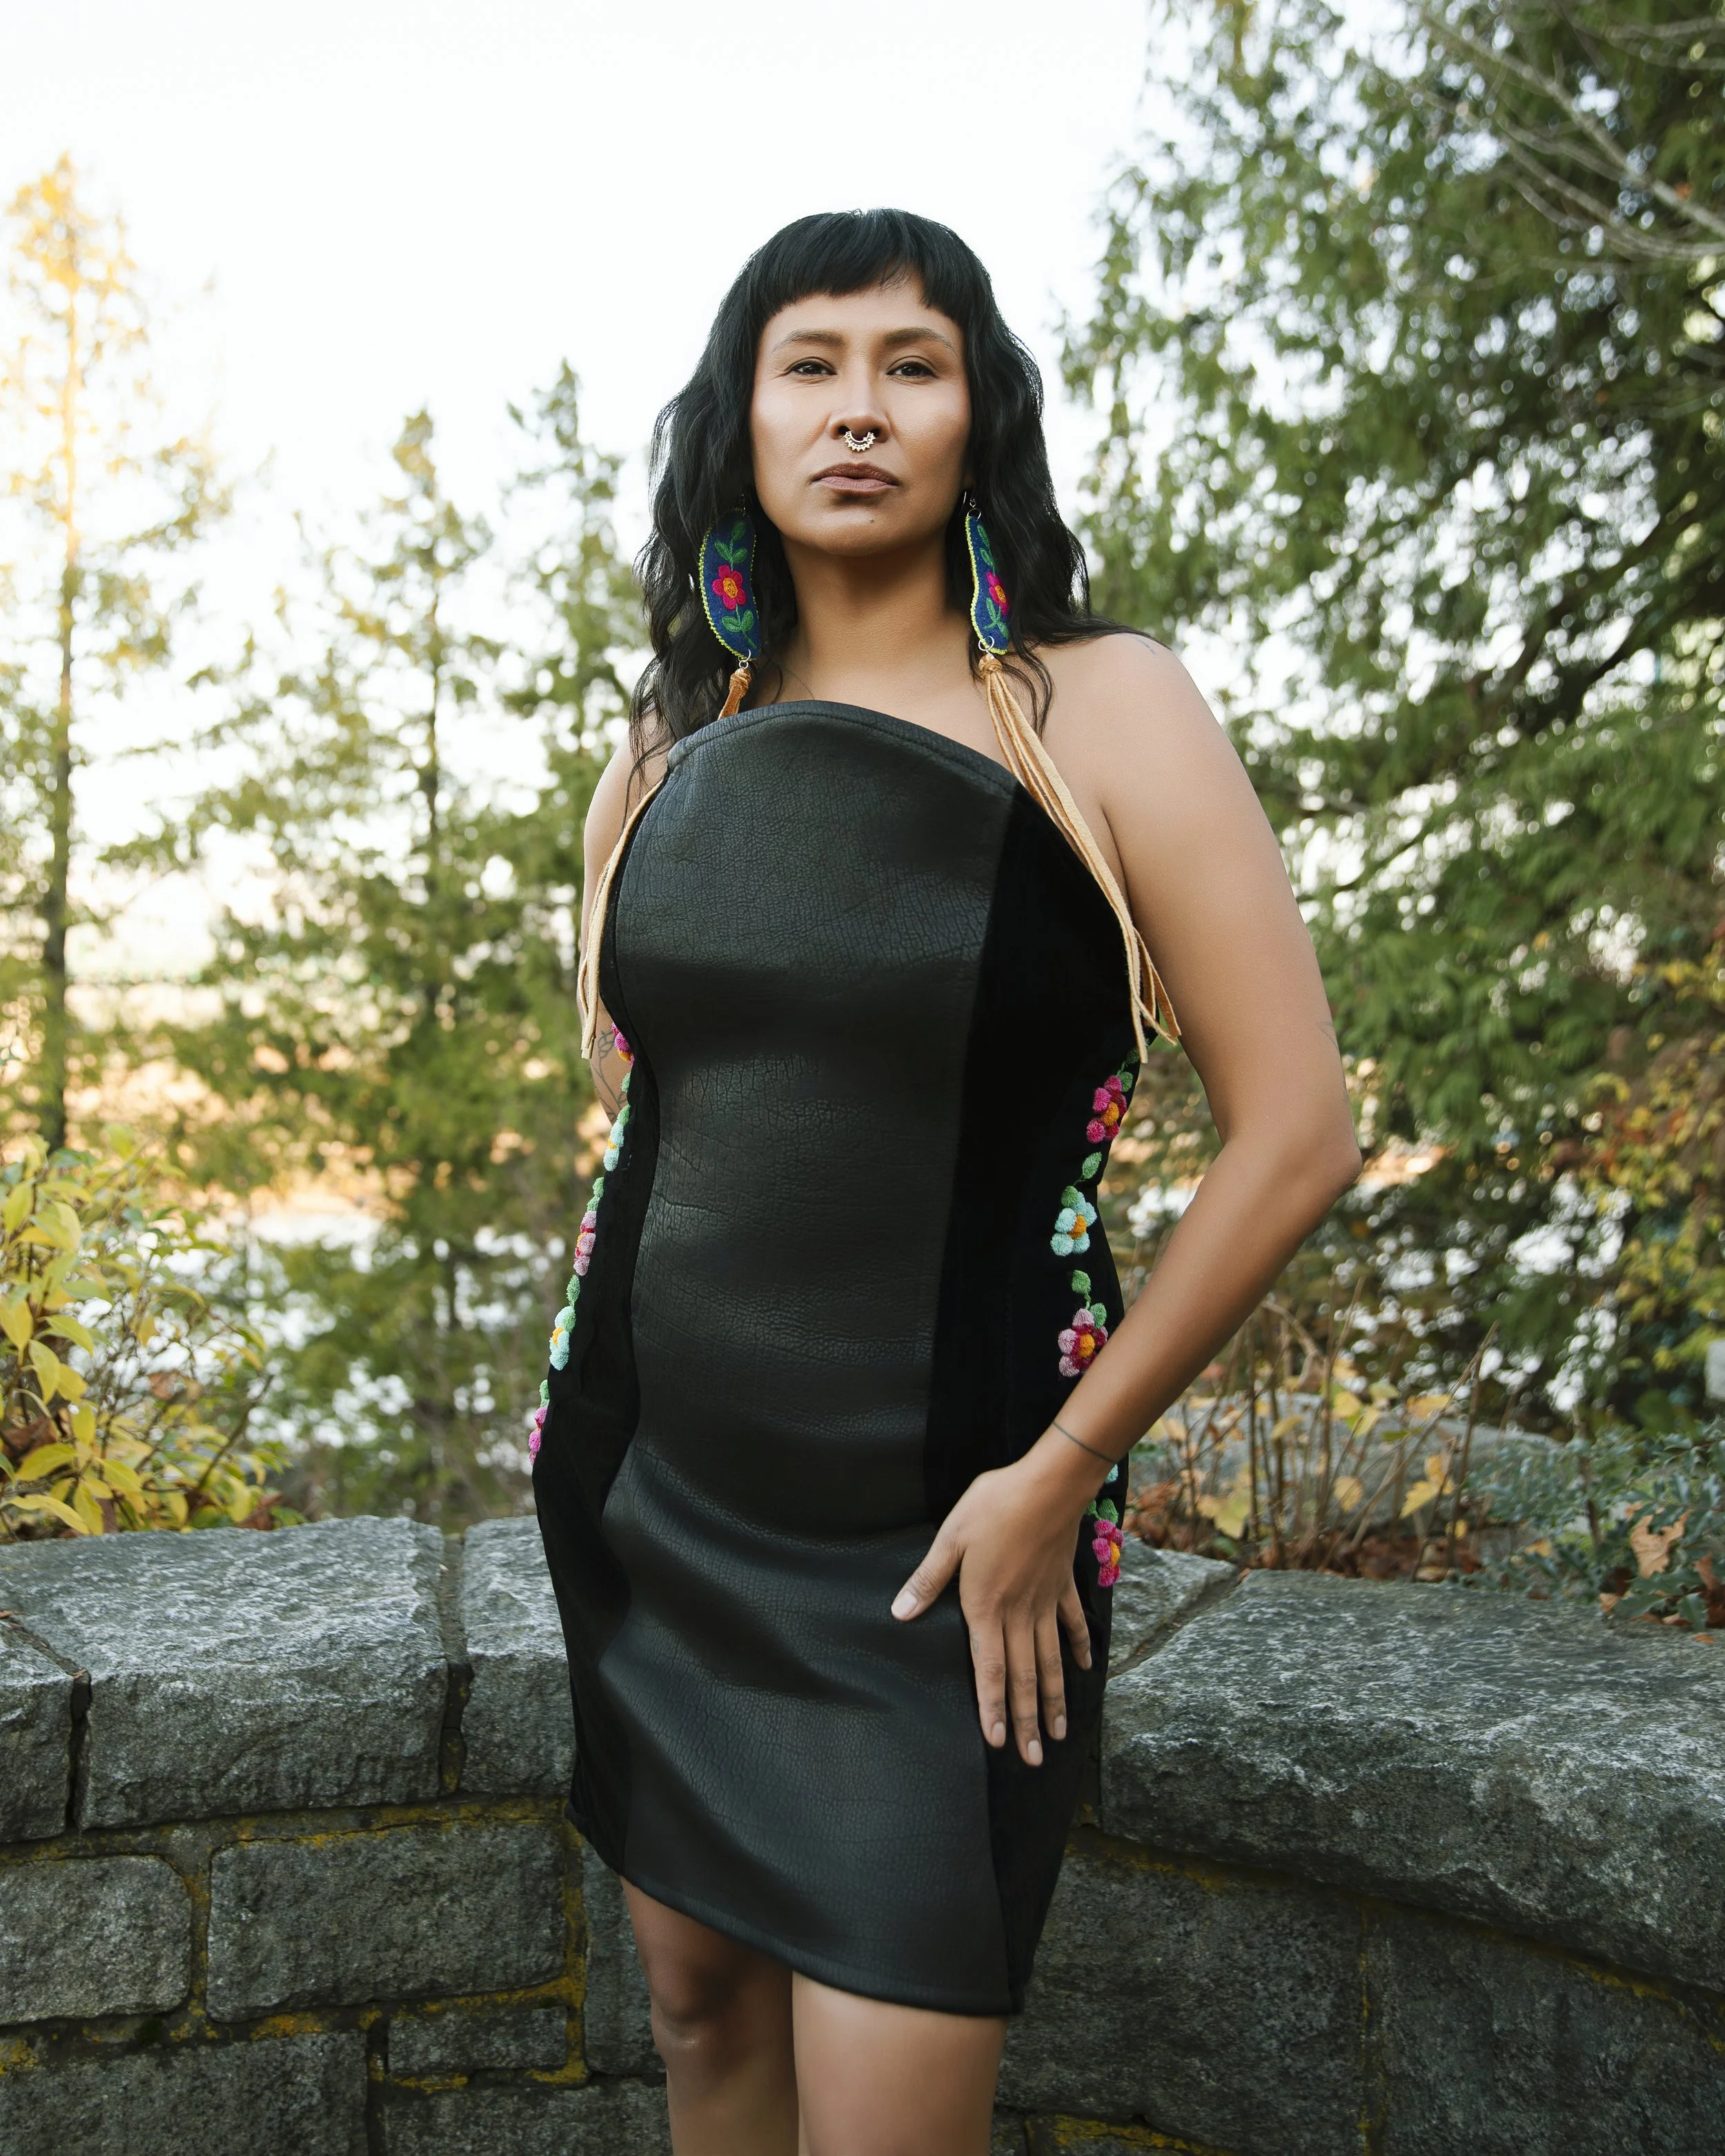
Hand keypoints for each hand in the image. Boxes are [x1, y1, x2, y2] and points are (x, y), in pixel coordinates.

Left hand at [891, 1451, 1096, 1766]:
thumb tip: (900, 1613)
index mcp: (986, 1607)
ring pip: (1050, 1662)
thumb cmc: (994, 1507)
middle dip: (1028, 1721)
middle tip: (1034, 1759)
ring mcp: (1045, 1602)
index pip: (990, 1671)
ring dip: (1054, 1700)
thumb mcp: (950, 1539)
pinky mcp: (1062, 1585)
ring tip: (1059, 1733)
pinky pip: (1073, 1624)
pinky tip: (1083, 1670)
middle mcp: (1019, 1614)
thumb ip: (928, 1580)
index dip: (993, 1709)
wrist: (1047, 1486)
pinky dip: (1078, 1648)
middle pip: (1025, 1678)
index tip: (1000, 1743)